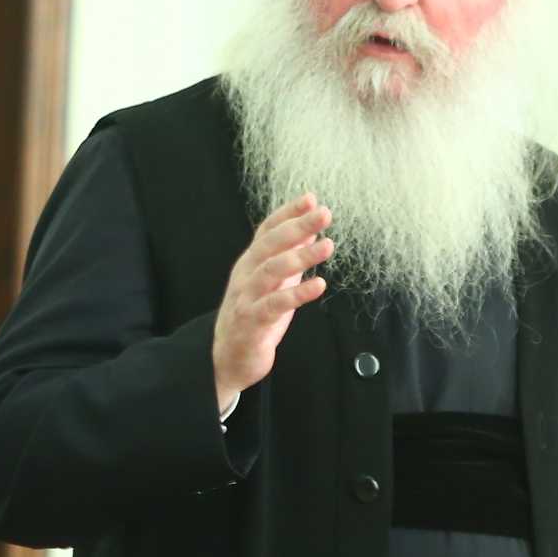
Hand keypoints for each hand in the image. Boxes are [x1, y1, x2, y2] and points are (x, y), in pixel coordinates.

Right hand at [210, 196, 333, 407]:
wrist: (228, 358)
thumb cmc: (254, 317)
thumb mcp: (274, 283)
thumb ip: (290, 258)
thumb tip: (313, 233)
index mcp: (250, 262)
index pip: (267, 230)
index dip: (288, 213)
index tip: (311, 199)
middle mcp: (246, 275)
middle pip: (270, 244)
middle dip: (297, 226)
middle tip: (324, 214)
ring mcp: (246, 297)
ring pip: (271, 270)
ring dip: (301, 256)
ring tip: (328, 245)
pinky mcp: (252, 322)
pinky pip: (275, 304)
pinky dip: (297, 293)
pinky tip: (319, 284)